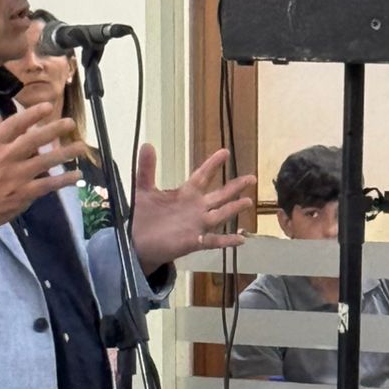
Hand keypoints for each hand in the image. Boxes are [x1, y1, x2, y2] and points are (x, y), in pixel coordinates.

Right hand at [0, 105, 85, 234]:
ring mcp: (17, 176)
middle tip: (70, 123)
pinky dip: (64, 180)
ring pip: (46, 161)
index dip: (32, 114)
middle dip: (54, 129)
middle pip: (34, 139)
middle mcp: (7, 157)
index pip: (15, 125)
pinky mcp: (24, 193)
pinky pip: (48, 185)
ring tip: (81, 147)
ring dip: (65, 153)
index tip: (48, 106)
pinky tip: (77, 176)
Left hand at [130, 145, 253, 275]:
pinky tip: (241, 239)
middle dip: (235, 186)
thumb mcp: (143, 190)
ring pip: (221, 215)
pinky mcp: (193, 242)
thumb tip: (147, 145)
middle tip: (252, 177)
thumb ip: (146, 169)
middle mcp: (195, 208)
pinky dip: (227, 240)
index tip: (225, 152)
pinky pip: (213, 241)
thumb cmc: (143, 216)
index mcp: (186, 194)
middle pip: (220, 195)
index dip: (213, 164)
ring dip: (234, 208)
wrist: (136, 243)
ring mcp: (196, 225)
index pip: (202, 175)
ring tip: (248, 202)